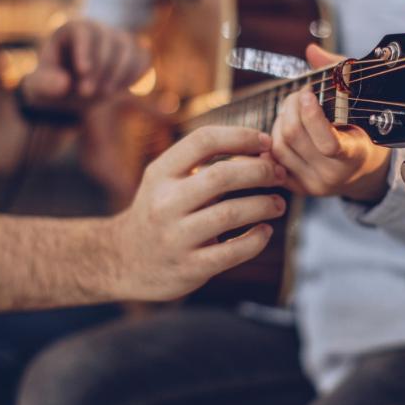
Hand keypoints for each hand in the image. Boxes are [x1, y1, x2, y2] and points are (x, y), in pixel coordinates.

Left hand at [21, 18, 149, 112]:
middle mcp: (97, 29)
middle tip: (86, 94)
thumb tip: (64, 84)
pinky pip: (143, 58)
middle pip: (108, 41)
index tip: (83, 72)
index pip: (83, 31)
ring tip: (104, 94)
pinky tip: (120, 89)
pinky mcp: (132, 53)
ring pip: (128, 48)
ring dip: (119, 74)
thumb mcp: (39, 87)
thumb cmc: (52, 84)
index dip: (85, 50)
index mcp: (70, 30)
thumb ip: (45, 84)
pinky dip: (134, 74)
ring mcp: (117, 40)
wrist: (71, 90)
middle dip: (101, 69)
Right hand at [107, 126, 287, 300]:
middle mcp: (164, 202)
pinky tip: (265, 232)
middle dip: (260, 171)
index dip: (241, 136)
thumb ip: (205, 164)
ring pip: (230, 213)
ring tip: (278, 203)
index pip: (203, 141)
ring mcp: (176, 237)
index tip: (267, 142)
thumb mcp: (167, 181)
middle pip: (222, 175)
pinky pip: (232, 252)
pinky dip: (256, 239)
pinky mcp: (190, 267)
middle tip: (279, 174)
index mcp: (160, 173)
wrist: (124, 260)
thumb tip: (263, 149)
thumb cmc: (160, 211)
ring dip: (264, 204)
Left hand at [271, 45, 390, 201]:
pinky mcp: (297, 188)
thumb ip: (338, 73)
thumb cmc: (363, 129)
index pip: (327, 143)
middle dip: (290, 107)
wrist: (363, 171)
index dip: (312, 115)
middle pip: (293, 137)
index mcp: (354, 156)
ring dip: (279, 121)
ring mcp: (312, 185)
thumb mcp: (360, 103)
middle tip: (298, 95)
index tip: (307, 92)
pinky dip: (272, 139)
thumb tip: (311, 51)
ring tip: (292, 111)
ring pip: (278, 147)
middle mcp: (332, 176)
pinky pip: (272, 161)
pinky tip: (283, 127)